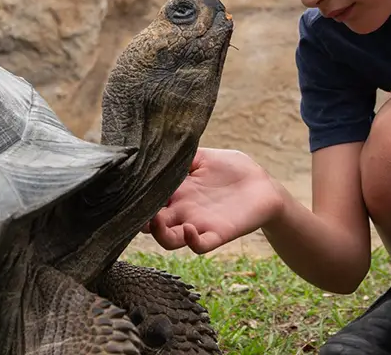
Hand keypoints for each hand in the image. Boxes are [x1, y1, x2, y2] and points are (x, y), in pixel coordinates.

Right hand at [141, 147, 283, 253]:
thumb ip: (183, 155)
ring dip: (159, 234)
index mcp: (177, 192)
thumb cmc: (234, 169)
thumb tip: (161, 144)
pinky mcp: (218, 234)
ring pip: (169, 240)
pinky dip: (191, 241)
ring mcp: (198, 224)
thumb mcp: (205, 156)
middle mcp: (182, 211)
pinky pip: (199, 246)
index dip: (136, 198)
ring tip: (155, 219)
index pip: (148, 200)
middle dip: (140, 219)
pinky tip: (190, 228)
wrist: (262, 185)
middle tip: (134, 209)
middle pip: (151, 224)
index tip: (128, 189)